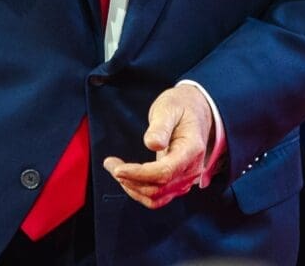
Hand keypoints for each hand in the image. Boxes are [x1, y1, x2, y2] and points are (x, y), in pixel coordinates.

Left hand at [103, 84, 216, 209]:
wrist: (195, 111)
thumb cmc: (180, 107)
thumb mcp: (168, 108)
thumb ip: (161, 126)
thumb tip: (152, 144)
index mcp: (192, 150)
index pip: (165, 172)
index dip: (139, 174)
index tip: (117, 169)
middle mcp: (191, 170)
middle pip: (159, 188)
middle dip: (131, 181)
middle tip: (110, 163)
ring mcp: (186, 179)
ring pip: (157, 197)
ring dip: (132, 188)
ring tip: (115, 169)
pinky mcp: (178, 183)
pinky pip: (158, 196)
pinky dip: (139, 191)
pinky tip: (126, 177)